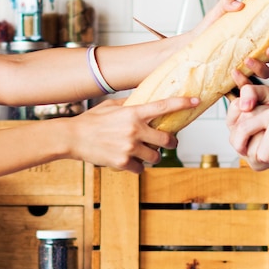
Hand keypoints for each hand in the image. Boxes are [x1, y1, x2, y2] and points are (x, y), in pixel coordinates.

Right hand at [68, 96, 199, 173]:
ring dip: (153, 156)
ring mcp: (129, 147)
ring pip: (155, 157)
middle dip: (171, 142)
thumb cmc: (91, 120)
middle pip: (167, 140)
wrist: (72, 137)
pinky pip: (140, 168)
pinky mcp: (122, 162)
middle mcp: (134, 130)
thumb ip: (129, 104)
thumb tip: (143, 100)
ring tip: (143, 152)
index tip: (196, 101)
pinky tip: (129, 160)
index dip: (182, 103)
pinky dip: (137, 166)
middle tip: (170, 142)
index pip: (163, 106)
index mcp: (133, 113)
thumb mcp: (111, 106)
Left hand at [189, 0, 268, 79]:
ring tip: (247, 61)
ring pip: (266, 73)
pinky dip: (243, 82)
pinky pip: (246, 85)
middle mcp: (257, 54)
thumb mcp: (217, 14)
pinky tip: (234, 74)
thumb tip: (239, 4)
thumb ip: (226, 4)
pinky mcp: (236, 79)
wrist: (192, 48)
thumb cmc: (209, 31)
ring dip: (261, 68)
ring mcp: (248, 68)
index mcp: (259, 38)